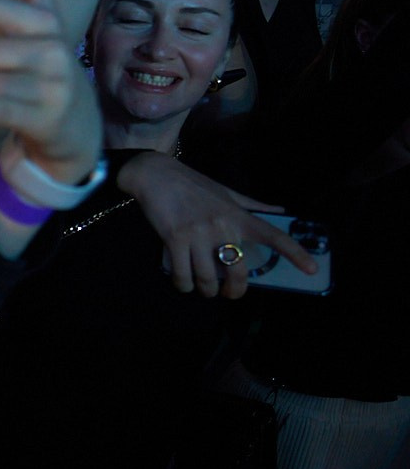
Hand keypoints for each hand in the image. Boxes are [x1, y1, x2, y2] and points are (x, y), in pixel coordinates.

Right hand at [116, 154, 319, 297]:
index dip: (295, 253)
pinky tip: (183, 283)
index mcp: (237, 215)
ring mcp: (198, 233)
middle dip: (234, 291)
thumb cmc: (192, 183)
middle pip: (238, 271)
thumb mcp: (226, 192)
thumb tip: (280, 211)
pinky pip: (182, 274)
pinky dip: (183, 285)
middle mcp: (222, 226)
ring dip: (206, 291)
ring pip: (208, 277)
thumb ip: (252, 205)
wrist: (155, 174)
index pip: (273, 236)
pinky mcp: (175, 238)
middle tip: (228, 293)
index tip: (312, 269)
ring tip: (204, 290)